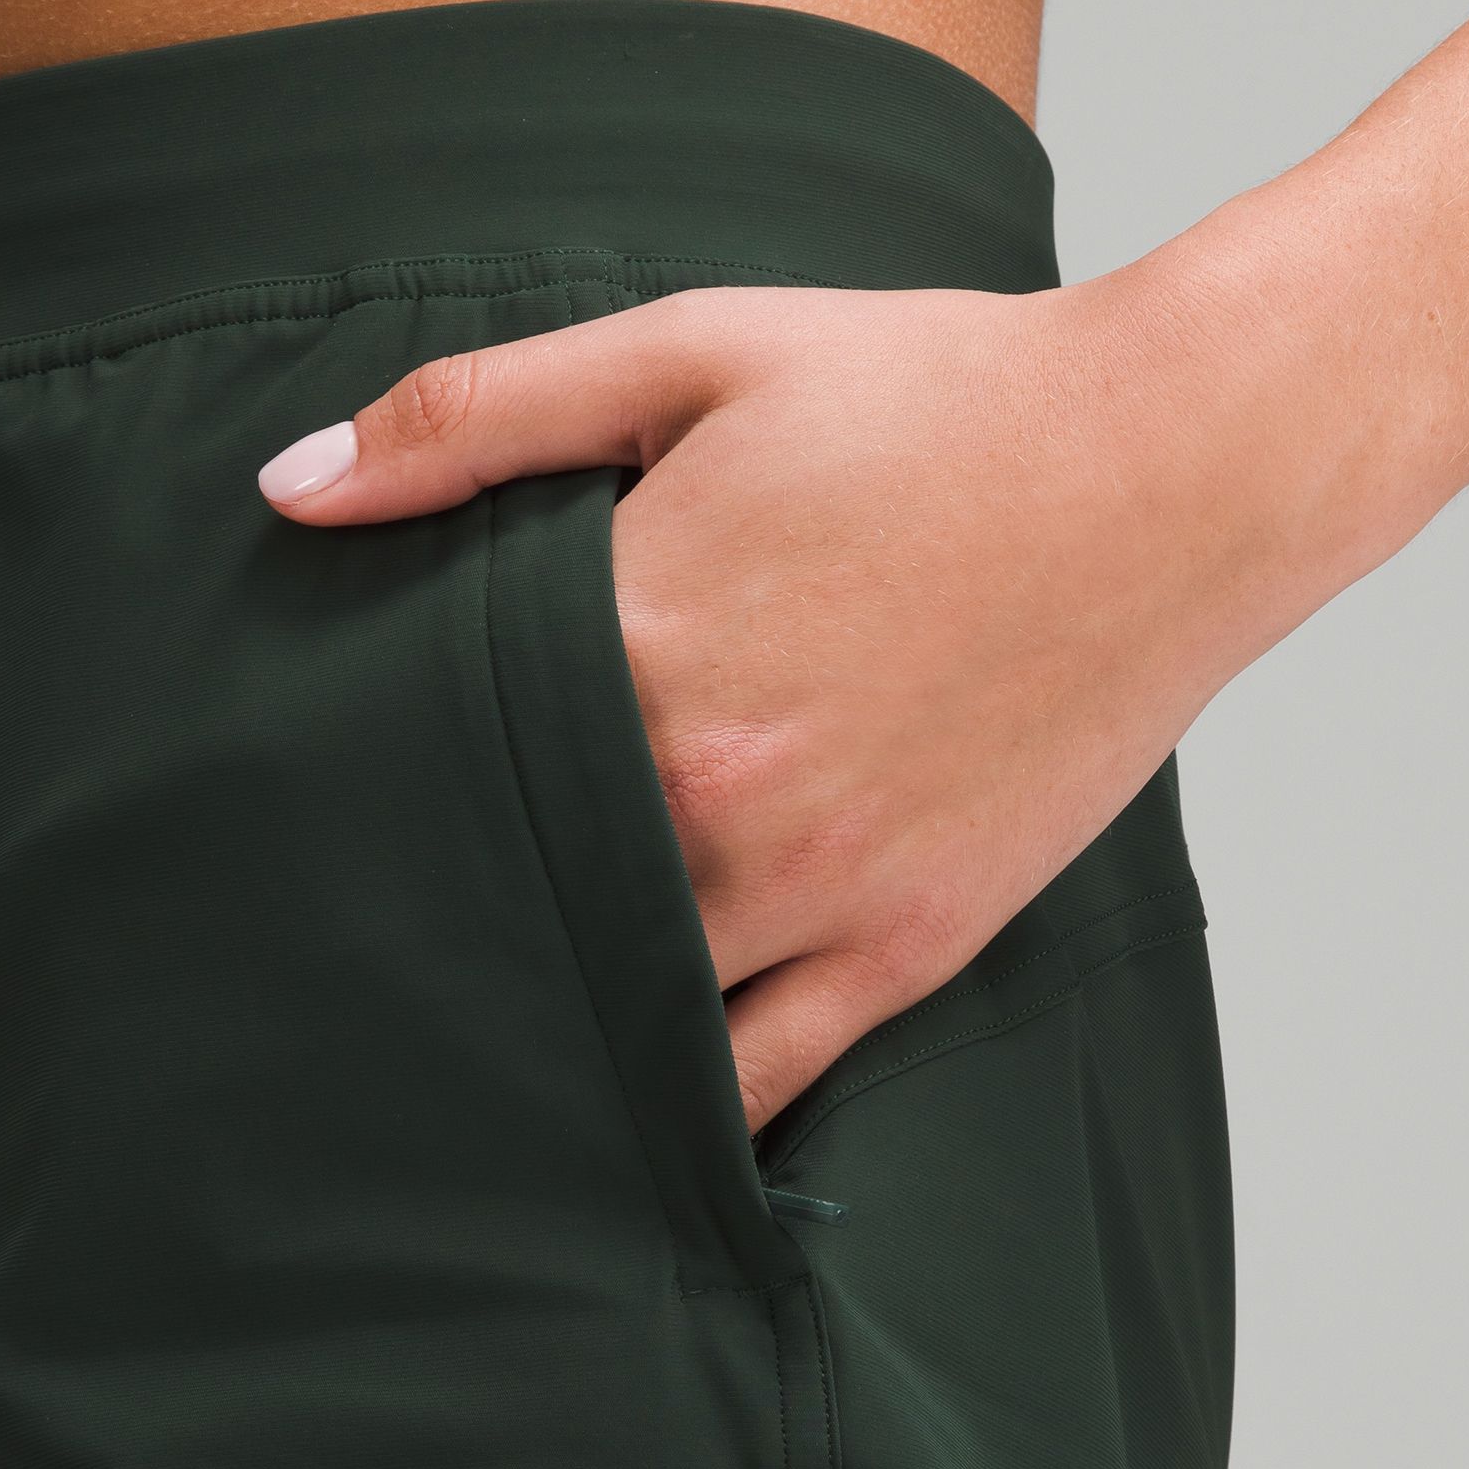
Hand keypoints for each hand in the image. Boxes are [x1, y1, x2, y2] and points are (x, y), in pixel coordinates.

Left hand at [256, 257, 1336, 1132]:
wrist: (1181, 460)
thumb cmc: (941, 397)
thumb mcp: (696, 354)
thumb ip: (476, 419)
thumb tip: (287, 492)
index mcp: (642, 645)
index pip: (435, 762)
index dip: (362, 793)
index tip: (308, 815)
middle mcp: (717, 798)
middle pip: (510, 907)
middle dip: (430, 923)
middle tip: (346, 950)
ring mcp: (823, 889)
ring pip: (622, 1017)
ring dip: (538, 1025)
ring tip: (457, 1039)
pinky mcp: (914, 943)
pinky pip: (763, 1082)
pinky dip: (681, 1108)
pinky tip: (614, 1114)